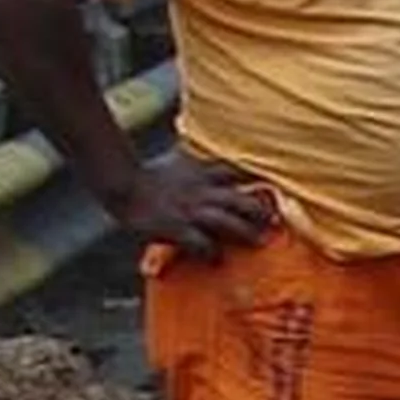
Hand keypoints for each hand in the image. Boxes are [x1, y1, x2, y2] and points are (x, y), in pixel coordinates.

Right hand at [114, 152, 274, 259]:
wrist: (123, 183)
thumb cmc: (148, 175)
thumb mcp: (178, 160)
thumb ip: (196, 158)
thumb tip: (201, 139)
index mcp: (203, 172)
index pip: (238, 172)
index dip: (259, 180)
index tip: (276, 188)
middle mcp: (203, 191)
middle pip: (241, 199)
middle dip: (260, 211)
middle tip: (274, 221)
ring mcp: (191, 210)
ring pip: (228, 221)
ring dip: (246, 232)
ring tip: (259, 241)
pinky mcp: (177, 228)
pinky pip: (201, 243)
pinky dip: (211, 252)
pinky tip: (217, 260)